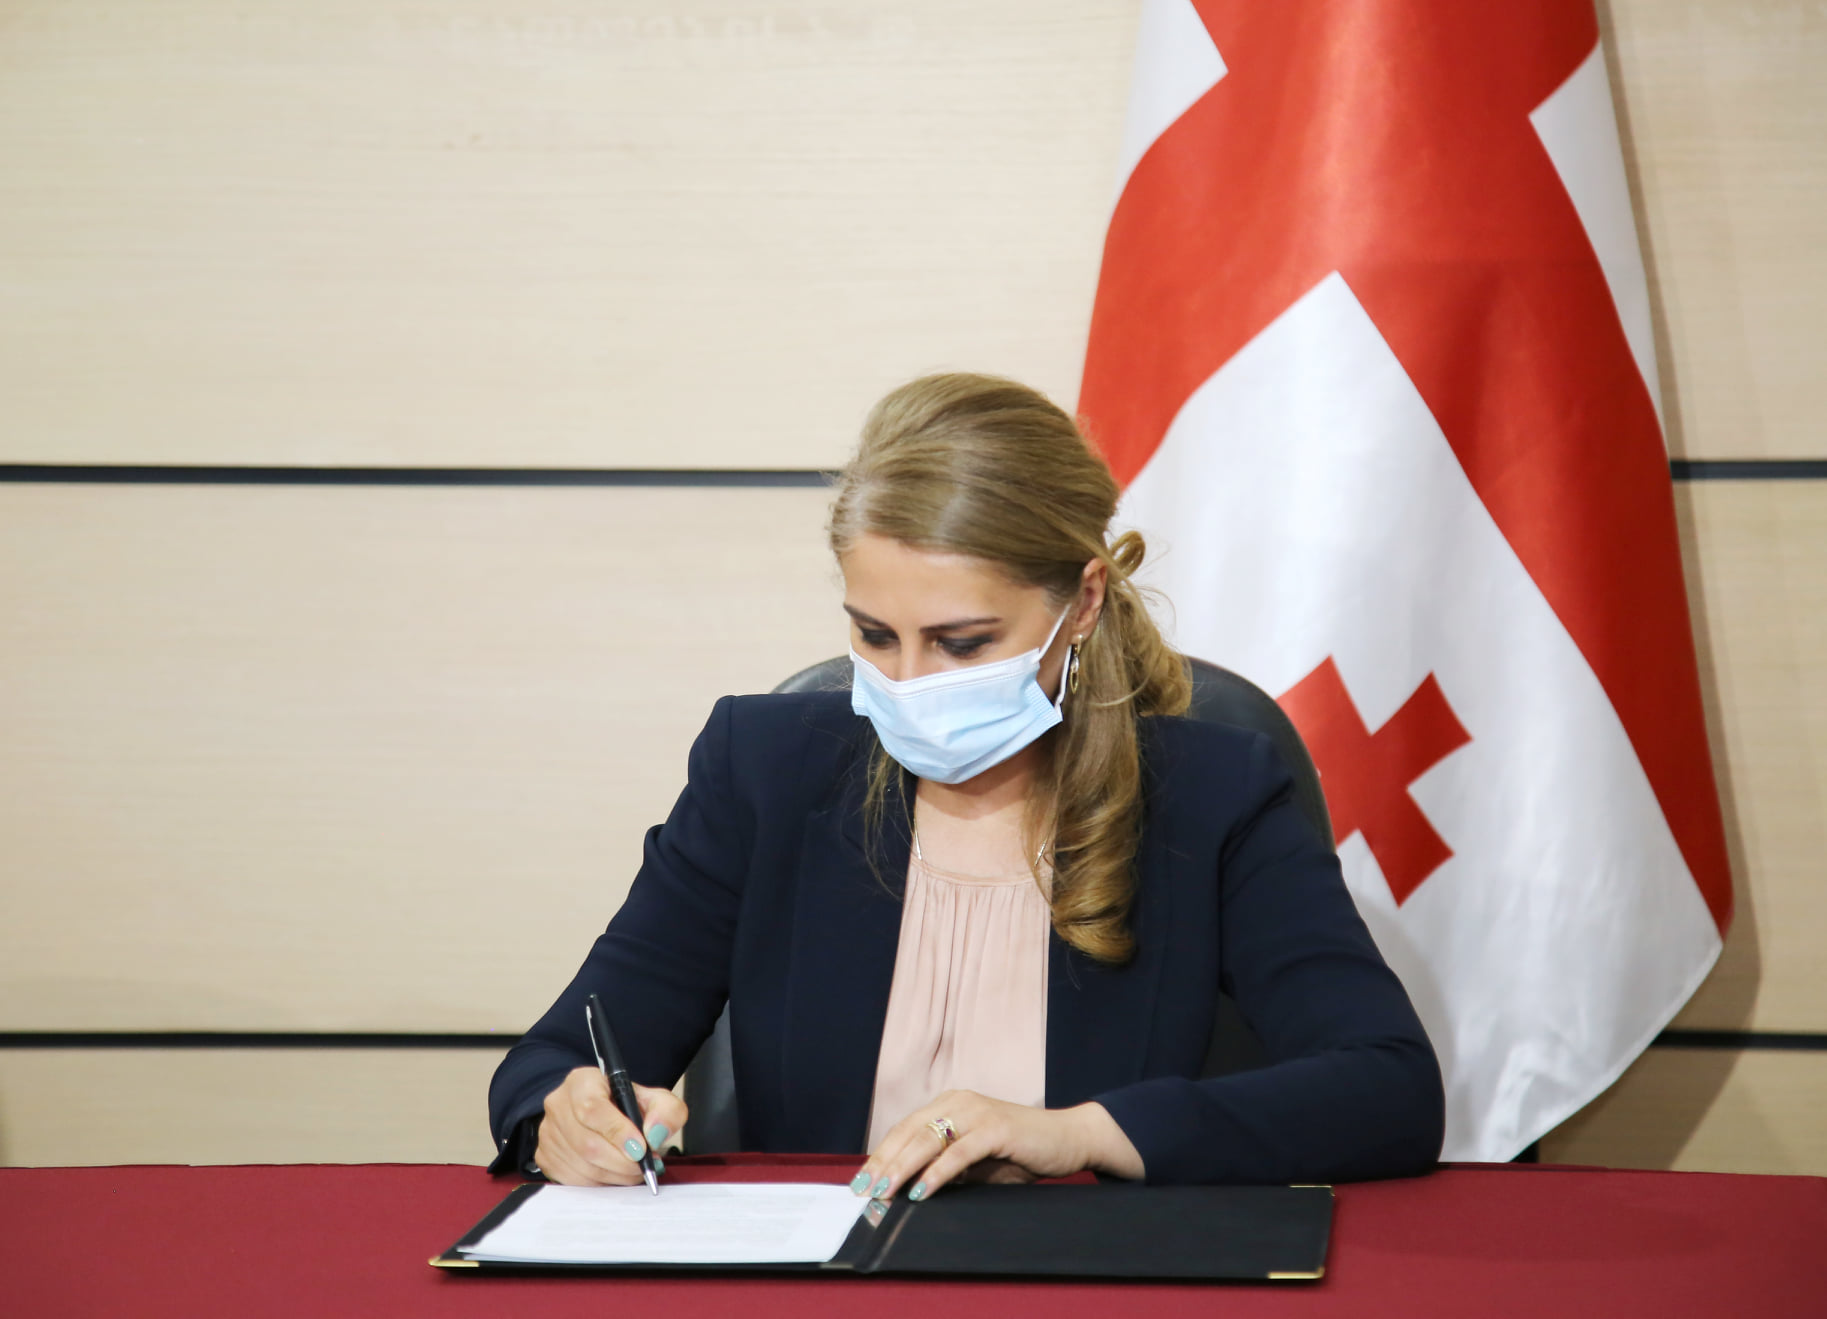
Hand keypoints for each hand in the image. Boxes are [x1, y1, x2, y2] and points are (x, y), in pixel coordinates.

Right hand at [534, 1066, 688, 1186]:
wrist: (605, 1115)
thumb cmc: (627, 1106)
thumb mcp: (654, 1099)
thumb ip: (666, 1111)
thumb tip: (656, 1133)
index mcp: (581, 1082)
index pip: (593, 1109)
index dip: (617, 1132)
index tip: (640, 1148)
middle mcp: (558, 1105)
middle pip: (588, 1144)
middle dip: (623, 1162)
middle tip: (645, 1164)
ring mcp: (548, 1133)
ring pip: (582, 1166)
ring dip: (615, 1175)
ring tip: (634, 1169)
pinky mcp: (545, 1157)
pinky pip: (574, 1181)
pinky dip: (601, 1183)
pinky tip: (615, 1174)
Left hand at [850, 1090, 1143, 1201]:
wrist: (1068, 1139)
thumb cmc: (1020, 1154)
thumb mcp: (975, 1163)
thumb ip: (945, 1168)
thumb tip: (906, 1191)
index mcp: (949, 1105)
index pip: (904, 1130)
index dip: (880, 1156)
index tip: (861, 1183)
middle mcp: (958, 1102)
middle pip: (908, 1133)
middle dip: (883, 1164)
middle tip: (863, 1192)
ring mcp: (977, 1112)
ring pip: (928, 1140)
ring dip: (901, 1169)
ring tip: (883, 1193)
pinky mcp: (996, 1128)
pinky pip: (959, 1152)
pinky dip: (937, 1173)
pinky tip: (921, 1191)